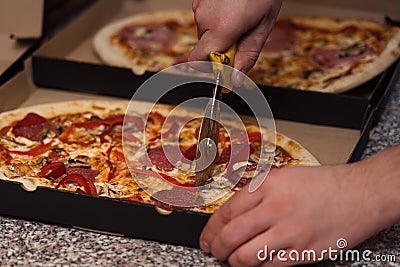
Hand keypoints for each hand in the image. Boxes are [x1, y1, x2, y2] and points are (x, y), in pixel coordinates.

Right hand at [189, 0, 281, 85]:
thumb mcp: (263, 26)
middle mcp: (204, 17)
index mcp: (220, 29)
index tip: (221, 69)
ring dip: (219, 32)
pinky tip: (231, 9)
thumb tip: (236, 79)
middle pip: (204, 47)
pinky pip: (204, 17)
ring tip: (238, 17)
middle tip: (240, 36)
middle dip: (220, 48)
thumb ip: (248, 55)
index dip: (207, 68)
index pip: (197, 60)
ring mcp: (200, 5)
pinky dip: (216, 19)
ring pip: (204, 32)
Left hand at [200, 145, 399, 265]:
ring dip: (234, 261)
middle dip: (216, 248)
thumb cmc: (324, 184)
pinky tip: (258, 262)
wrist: (360, 193)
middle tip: (214, 251)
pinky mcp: (304, 252)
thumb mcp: (283, 177)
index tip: (206, 237)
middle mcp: (275, 208)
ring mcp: (290, 232)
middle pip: (231, 236)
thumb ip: (256, 193)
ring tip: (233, 259)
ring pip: (246, 256)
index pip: (226, 212)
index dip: (211, 229)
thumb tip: (233, 214)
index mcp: (267, 186)